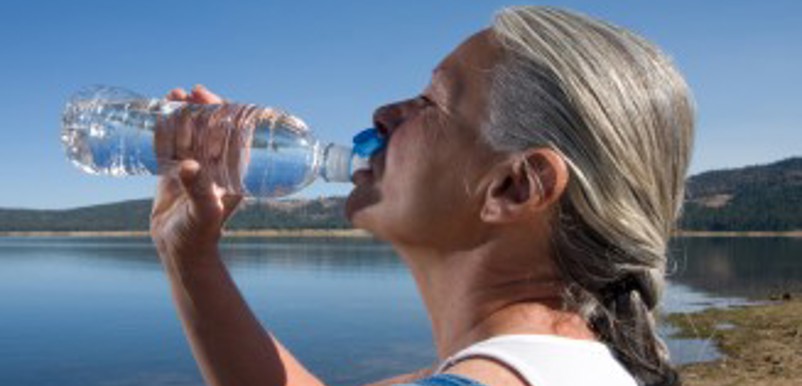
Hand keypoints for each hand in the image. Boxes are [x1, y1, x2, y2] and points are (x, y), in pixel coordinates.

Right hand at [150, 85, 243, 264]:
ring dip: (181, 114)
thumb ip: (198, 190)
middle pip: (209, 127)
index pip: (231, 132)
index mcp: (233, 171)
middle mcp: (216, 166)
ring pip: (188, 133)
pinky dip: (164, 130)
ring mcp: (195, 168)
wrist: (181, 251)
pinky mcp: (175, 174)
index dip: (221, 111)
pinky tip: (156, 116)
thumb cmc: (201, 234)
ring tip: (170, 96)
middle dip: (199, 107)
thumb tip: (188, 166)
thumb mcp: (204, 212)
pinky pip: (169, 146)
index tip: (206, 97)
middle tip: (185, 93)